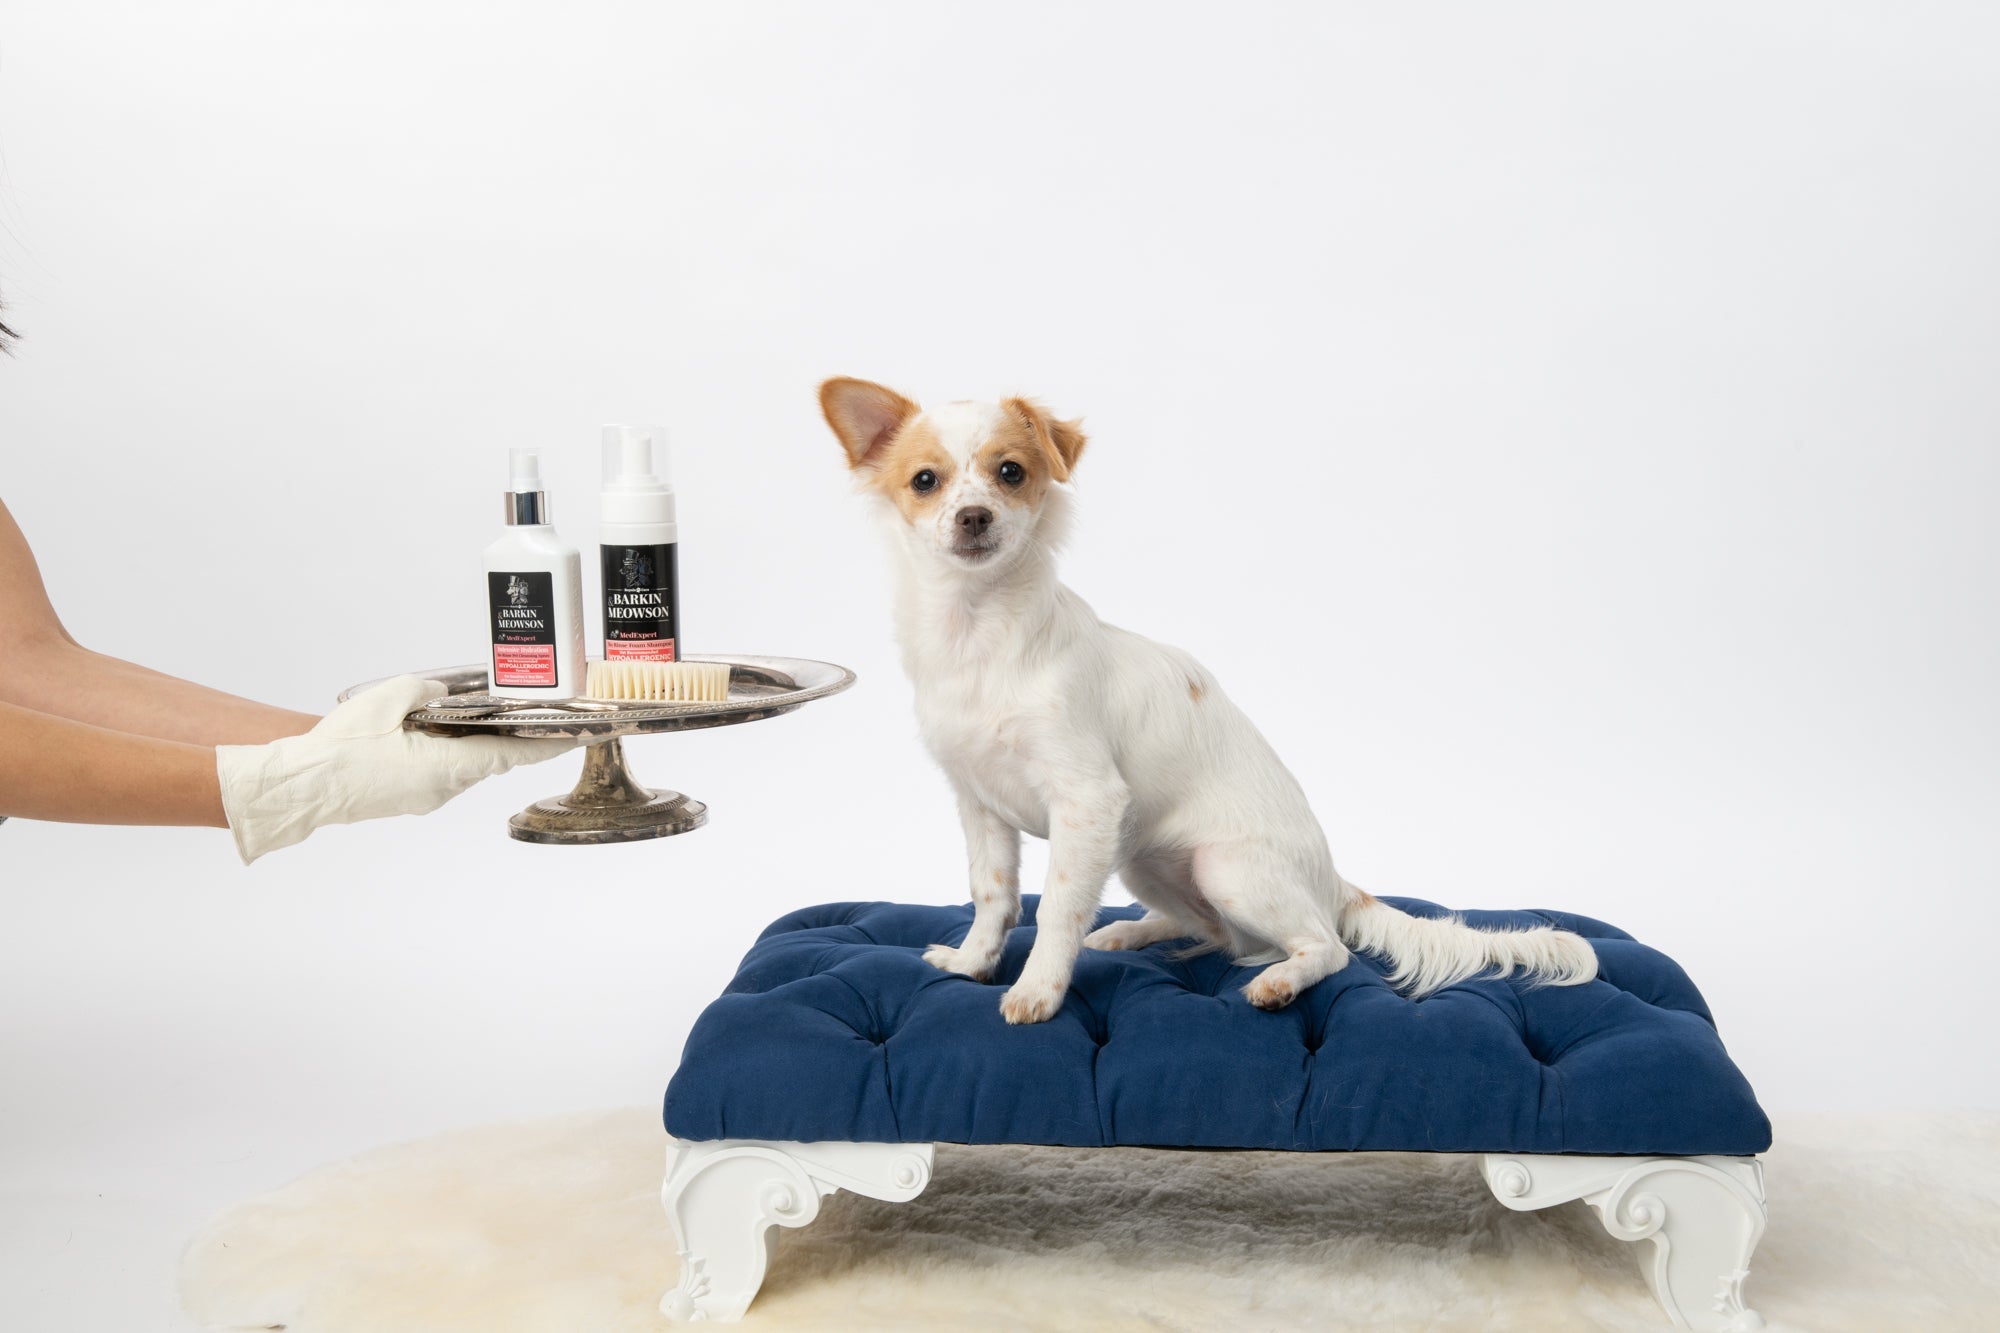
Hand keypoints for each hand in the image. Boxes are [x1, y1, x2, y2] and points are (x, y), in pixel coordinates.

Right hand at [215, 675, 579, 862]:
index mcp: (450, 765)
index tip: (579, 734)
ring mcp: (428, 796)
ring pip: (470, 764)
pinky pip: (444, 770)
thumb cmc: (344, 745)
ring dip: (483, 741)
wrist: (304, 785)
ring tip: (496, 713)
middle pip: (497, 757)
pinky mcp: (411, 796)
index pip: (516, 752)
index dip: (551, 743)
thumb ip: (432, 689)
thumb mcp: (393, 697)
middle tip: (539, 712)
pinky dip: (455, 750)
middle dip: (519, 735)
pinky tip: (448, 729)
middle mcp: (446, 786)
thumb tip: (449, 690)